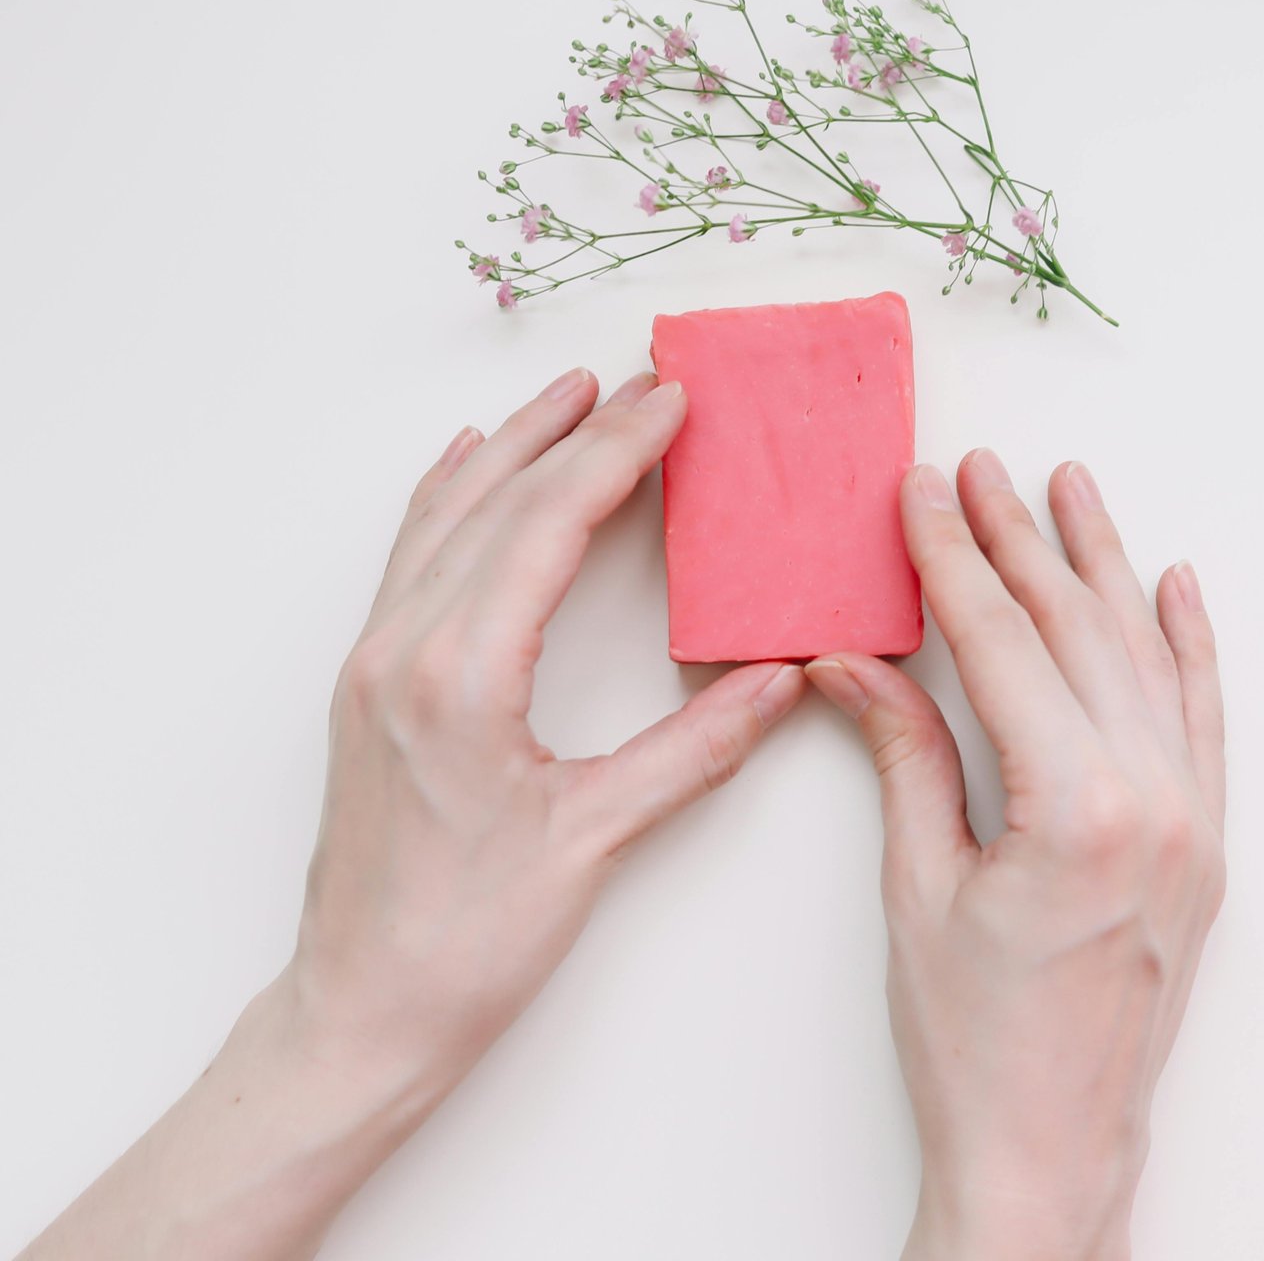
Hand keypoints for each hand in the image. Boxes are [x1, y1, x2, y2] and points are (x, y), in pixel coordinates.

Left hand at [290, 366, 803, 1090]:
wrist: (361, 1010)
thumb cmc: (466, 941)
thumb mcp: (593, 839)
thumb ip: (692, 750)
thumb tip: (778, 680)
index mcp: (459, 673)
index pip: (548, 523)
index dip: (617, 452)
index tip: (670, 398)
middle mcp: (403, 646)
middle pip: (498, 500)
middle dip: (576, 430)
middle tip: (643, 379)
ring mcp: (374, 658)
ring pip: (445, 515)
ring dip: (512, 446)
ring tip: (567, 393)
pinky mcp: (367, 678)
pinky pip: (409, 554)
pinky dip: (446, 494)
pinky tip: (464, 461)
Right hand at [806, 452, 1224, 1260]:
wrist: (1050, 1152)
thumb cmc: (973, 1039)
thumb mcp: (920, 887)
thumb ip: (903, 753)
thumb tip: (854, 662)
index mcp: (1077, 807)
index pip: (1001, 643)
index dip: (952, 558)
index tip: (923, 493)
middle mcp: (1155, 800)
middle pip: (1075, 631)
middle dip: (1019, 539)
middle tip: (979, 471)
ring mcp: (1192, 820)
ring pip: (1144, 656)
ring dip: (1102, 564)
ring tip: (1072, 487)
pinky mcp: (1204, 842)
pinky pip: (1204, 717)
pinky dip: (1190, 644)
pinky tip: (1174, 584)